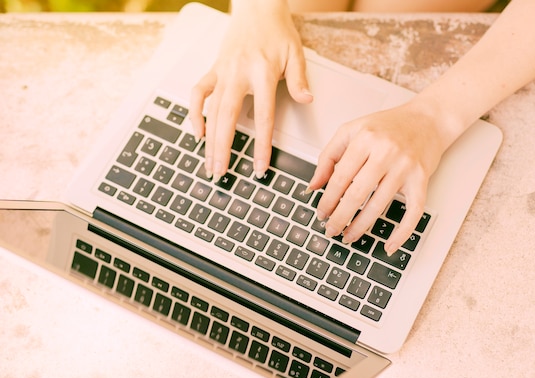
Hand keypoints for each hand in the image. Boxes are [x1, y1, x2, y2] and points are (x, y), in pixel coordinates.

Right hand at [189, 1, 312, 179]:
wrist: (257, 7)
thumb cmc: (277, 30)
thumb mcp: (295, 53)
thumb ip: (298, 80)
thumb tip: (306, 100)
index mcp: (261, 72)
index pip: (262, 117)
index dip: (260, 146)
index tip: (258, 167)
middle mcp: (238, 74)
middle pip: (227, 118)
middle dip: (222, 149)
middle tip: (219, 172)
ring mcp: (222, 72)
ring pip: (211, 110)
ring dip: (208, 139)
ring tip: (208, 163)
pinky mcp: (213, 69)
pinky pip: (198, 93)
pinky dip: (195, 113)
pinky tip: (198, 132)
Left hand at [308, 100, 450, 254]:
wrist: (428, 119)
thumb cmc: (389, 126)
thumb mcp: (352, 131)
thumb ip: (329, 156)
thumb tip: (314, 186)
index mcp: (365, 139)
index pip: (340, 177)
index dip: (328, 199)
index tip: (321, 213)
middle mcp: (385, 152)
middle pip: (357, 194)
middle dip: (340, 217)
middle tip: (331, 230)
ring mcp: (405, 167)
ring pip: (379, 205)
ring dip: (361, 226)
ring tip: (349, 236)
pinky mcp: (421, 179)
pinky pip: (413, 212)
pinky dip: (402, 232)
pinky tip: (389, 245)